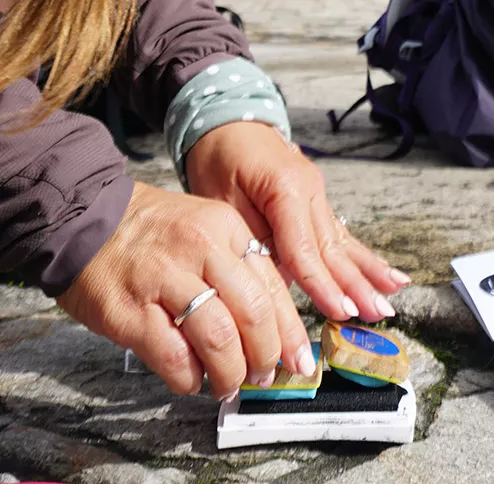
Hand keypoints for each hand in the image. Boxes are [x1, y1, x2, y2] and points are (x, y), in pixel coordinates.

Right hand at [58, 181, 312, 399]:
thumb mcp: (204, 225)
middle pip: (254, 312)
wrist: (85, 219)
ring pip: (220, 338)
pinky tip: (190, 379)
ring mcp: (166, 280)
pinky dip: (189, 378)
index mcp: (226, 227)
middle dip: (266, 354)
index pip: (273, 284)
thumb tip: (268, 321)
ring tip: (227, 384)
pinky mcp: (132, 313)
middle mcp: (201, 248)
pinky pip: (175, 357)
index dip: (291, 329)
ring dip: (230, 372)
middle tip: (262, 375)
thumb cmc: (149, 231)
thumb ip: (237, 264)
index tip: (298, 357)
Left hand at [185, 122, 407, 328]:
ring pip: (343, 242)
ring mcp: (318, 195)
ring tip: (390, 298)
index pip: (303, 248)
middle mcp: (310, 190)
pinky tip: (387, 274)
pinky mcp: (317, 203)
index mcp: (286, 187)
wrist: (228, 123)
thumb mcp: (222, 201)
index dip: (321, 284)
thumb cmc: (219, 160)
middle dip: (355, 284)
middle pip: (332, 247)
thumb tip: (277, 281)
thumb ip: (252, 241)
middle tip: (376, 313)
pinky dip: (362, 257)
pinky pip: (340, 235)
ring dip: (367, 274)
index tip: (340, 311)